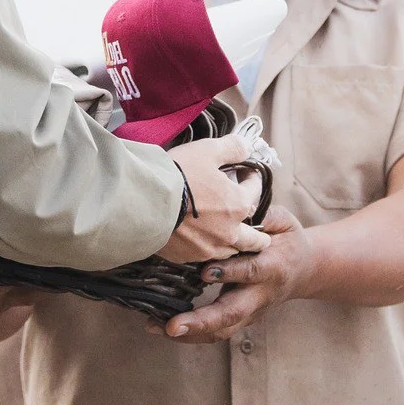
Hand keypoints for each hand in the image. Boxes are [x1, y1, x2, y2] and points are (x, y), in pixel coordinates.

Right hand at [157, 135, 275, 262]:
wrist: (144, 200)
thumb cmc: (178, 174)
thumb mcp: (208, 150)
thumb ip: (232, 148)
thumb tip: (246, 147)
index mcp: (239, 205)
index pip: (256, 192)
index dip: (253, 179)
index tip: (247, 174)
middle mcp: (229, 232)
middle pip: (254, 239)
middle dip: (259, 233)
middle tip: (258, 229)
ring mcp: (209, 248)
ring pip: (231, 251)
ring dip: (234, 243)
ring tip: (229, 236)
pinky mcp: (188, 257)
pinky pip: (205, 256)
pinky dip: (208, 248)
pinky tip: (201, 240)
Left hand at [163, 207, 305, 341]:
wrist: (305, 270)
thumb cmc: (288, 240)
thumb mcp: (283, 221)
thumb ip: (265, 216)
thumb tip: (243, 208)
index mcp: (271, 268)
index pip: (250, 272)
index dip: (230, 273)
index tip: (205, 271)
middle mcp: (260, 295)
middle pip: (232, 314)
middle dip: (202, 321)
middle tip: (173, 325)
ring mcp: (250, 312)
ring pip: (222, 330)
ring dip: (190, 334)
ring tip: (157, 328)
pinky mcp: (240, 319)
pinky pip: (216, 332)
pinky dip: (190, 334)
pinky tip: (161, 327)